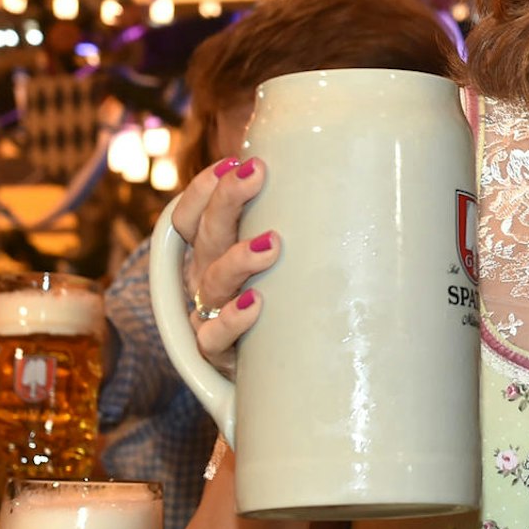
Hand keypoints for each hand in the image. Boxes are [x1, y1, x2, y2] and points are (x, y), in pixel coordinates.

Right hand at [168, 156, 281, 368]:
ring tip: (271, 244)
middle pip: (205, 235)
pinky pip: (214, 337)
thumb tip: (340, 171)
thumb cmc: (282, 298)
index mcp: (210, 251)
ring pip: (212, 282)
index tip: (234, 161)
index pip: (189, 215)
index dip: (202, 188)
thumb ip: (290, 221)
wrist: (273, 367)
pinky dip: (233, 320)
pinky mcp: (218, 352)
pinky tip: (255, 305)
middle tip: (256, 174)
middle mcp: (203, 278)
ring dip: (238, 260)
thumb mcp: (279, 258)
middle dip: (228, 200)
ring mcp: (207, 315)